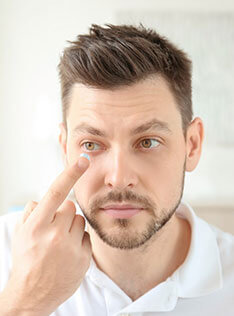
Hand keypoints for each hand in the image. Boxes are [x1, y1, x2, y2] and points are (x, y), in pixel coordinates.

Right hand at [6, 156, 91, 315]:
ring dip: (72, 227)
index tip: (83, 161)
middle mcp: (55, 234)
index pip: (56, 192)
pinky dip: (79, 241)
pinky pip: (86, 237)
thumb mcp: (21, 233)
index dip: (70, 174)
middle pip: (70, 207)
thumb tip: (45, 199)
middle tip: (54, 229)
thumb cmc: (26, 259)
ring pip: (80, 221)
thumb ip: (33, 211)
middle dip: (63, 214)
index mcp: (37, 225)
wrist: (32, 294)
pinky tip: (67, 253)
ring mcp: (71, 247)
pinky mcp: (84, 258)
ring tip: (60, 243)